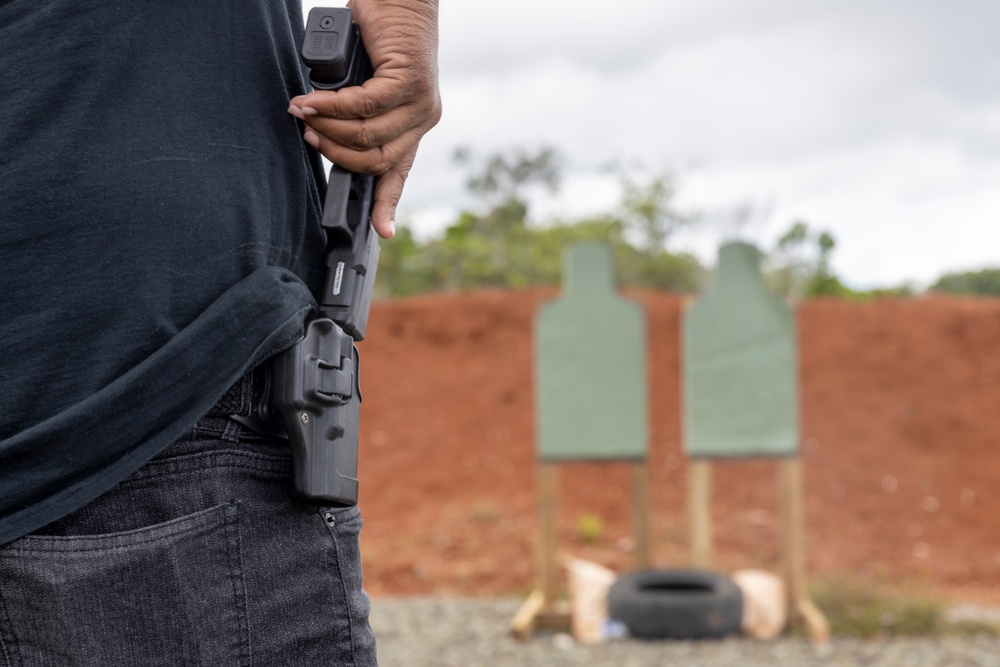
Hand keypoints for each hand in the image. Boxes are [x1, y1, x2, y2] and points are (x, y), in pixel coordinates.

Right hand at [289, 0, 441, 238]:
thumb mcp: (367, 85)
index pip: (399, 173)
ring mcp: (421, 103)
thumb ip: (357, 114)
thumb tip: (324, 132)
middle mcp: (423, 120)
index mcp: (413, 126)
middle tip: (307, 133)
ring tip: (303, 112)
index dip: (387, 204)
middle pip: (375, 159)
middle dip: (334, 151)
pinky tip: (311, 100)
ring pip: (368, 135)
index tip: (383, 232)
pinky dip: (332, 106)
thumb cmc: (377, 38)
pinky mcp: (411, 82)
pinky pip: (365, 106)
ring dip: (329, 127)